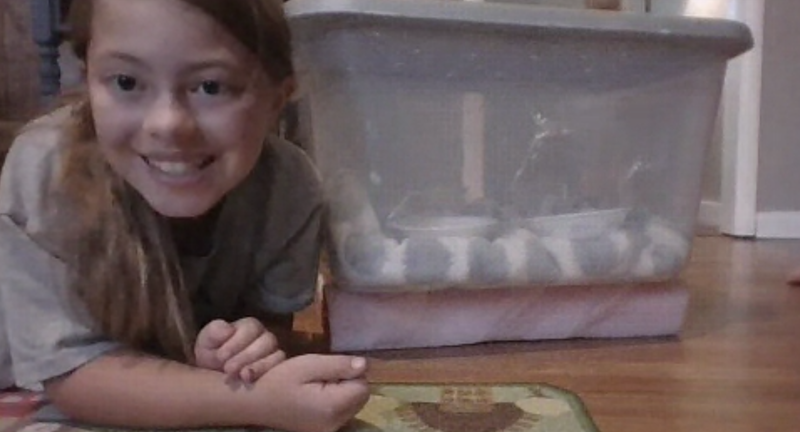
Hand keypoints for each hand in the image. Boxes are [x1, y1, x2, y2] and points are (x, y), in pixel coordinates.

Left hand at [194, 318, 285, 382]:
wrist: (214, 377)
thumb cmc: (212, 355)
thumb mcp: (206, 342)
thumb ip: (214, 333)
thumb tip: (228, 330)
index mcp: (250, 326)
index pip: (251, 328)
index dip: (236, 342)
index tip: (220, 356)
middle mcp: (266, 337)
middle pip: (267, 341)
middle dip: (246, 356)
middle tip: (228, 369)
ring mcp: (274, 354)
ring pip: (277, 355)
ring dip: (259, 366)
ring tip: (242, 377)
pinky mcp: (278, 370)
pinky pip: (279, 369)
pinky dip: (266, 374)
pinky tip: (250, 382)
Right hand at [249, 354, 369, 431]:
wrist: (255, 403)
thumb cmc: (279, 380)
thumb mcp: (309, 365)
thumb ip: (339, 365)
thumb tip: (364, 365)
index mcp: (333, 407)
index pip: (363, 386)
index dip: (351, 372)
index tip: (329, 368)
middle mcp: (335, 423)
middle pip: (361, 397)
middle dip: (348, 382)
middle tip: (321, 376)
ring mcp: (329, 430)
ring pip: (353, 404)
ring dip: (342, 391)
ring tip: (316, 385)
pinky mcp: (324, 430)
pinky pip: (342, 412)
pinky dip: (335, 401)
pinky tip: (315, 396)